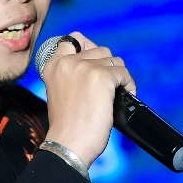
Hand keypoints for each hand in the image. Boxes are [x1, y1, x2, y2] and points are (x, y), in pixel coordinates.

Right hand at [41, 32, 136, 168]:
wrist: (68, 144)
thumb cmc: (67, 125)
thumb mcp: (62, 92)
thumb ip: (73, 75)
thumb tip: (99, 64)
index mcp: (53, 65)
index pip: (73, 39)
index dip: (89, 48)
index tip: (96, 65)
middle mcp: (67, 62)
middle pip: (100, 50)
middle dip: (108, 67)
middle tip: (109, 87)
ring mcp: (85, 68)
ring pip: (115, 60)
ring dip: (119, 76)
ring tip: (117, 93)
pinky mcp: (102, 77)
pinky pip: (124, 73)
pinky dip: (129, 85)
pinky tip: (125, 97)